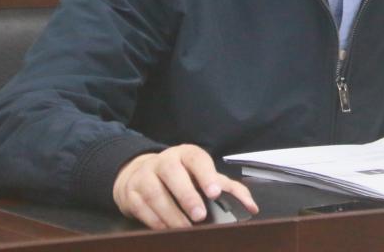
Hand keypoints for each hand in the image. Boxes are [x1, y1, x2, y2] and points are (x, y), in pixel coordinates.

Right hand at [112, 144, 257, 228]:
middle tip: (200, 216)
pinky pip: (141, 207)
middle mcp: (164, 161)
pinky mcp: (130, 192)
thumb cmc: (181, 177)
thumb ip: (230, 190)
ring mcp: (145, 175)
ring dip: (171, 214)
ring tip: (184, 228)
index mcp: (186, 154)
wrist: (140, 174)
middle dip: (187, 196)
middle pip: (173, 174)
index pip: (197, 159)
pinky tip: (166, 229)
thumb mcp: (204, 177)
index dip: (206, 174)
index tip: (214, 193)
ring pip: (155, 193)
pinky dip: (155, 221)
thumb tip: (252, 208)